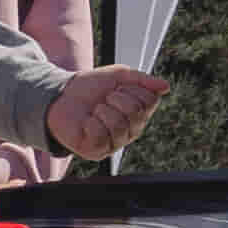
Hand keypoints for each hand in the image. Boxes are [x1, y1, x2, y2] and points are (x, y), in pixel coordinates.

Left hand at [44, 65, 166, 158]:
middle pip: (136, 113)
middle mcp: (131, 130)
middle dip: (116, 98)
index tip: (117, 88)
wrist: (62, 95)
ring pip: (119, 125)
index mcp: (139, 113)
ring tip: (94, 110)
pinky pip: (101, 134)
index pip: (149, 101)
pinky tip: (86, 122)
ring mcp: (115, 143)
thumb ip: (142, 80)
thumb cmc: (90, 87)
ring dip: (102, 110)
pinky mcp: (97, 151)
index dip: (131, 89)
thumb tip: (165, 86)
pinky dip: (90, 122)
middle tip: (104, 99)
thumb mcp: (118, 76)